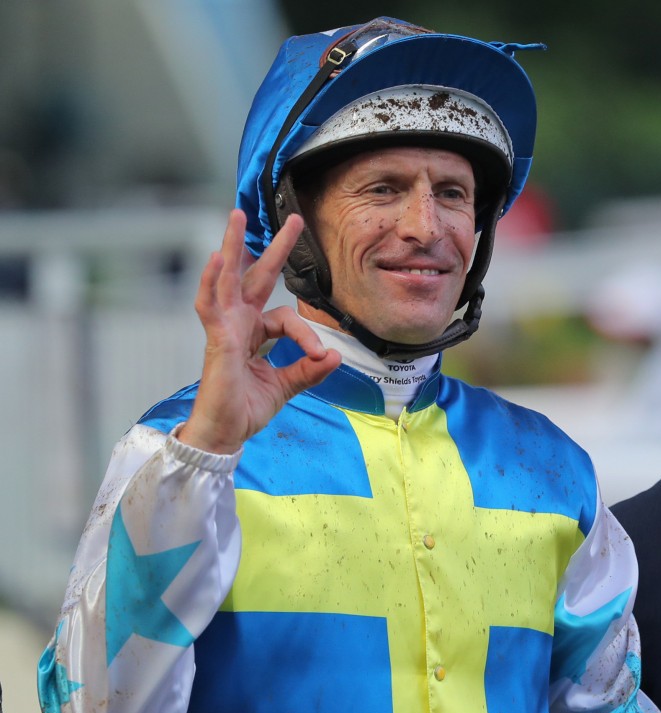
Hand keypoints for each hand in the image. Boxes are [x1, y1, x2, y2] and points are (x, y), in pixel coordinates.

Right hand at [177, 210, 340, 453]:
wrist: (224, 435)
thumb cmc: (245, 409)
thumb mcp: (286, 387)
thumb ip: (308, 370)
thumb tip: (336, 356)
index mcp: (254, 333)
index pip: (286, 318)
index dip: (307, 334)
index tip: (322, 357)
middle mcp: (238, 324)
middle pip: (256, 277)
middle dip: (275, 247)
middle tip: (294, 219)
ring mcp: (223, 329)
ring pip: (228, 279)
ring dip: (232, 245)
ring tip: (236, 215)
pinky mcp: (215, 341)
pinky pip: (211, 306)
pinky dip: (212, 282)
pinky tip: (218, 259)